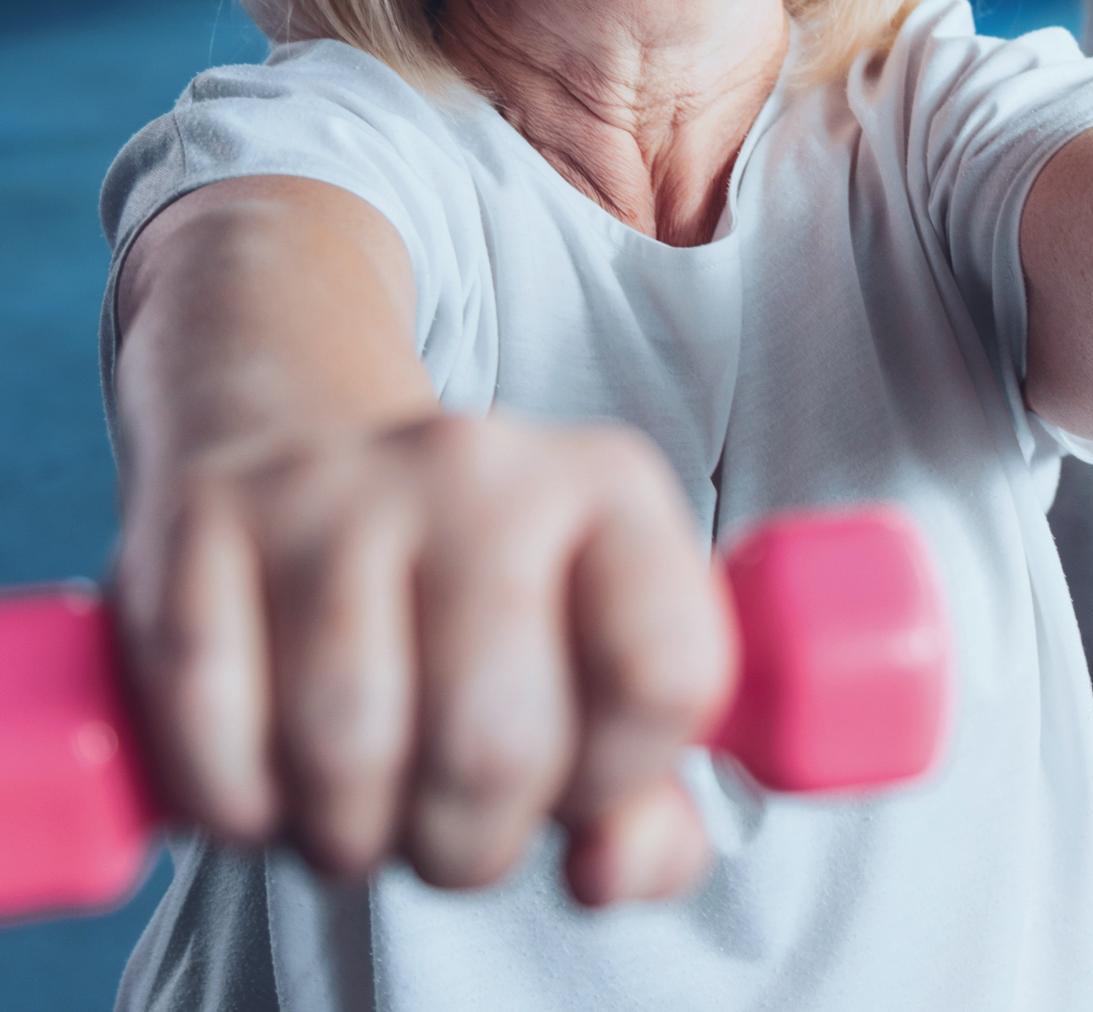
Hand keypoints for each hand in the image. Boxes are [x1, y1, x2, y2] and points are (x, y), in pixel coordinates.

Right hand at [110, 412, 734, 905]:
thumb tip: (607, 868)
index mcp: (610, 487)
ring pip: (349, 754)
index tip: (583, 780)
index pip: (663, 678)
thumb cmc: (477, 604)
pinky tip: (273, 776)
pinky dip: (243, 808)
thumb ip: (646, 807)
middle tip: (451, 818)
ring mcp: (334, 495)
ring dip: (352, 835)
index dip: (620, 779)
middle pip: (494, 747)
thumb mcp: (595, 668)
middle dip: (472, 841)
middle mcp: (482, 471)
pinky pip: (218, 746)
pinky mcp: (202, 532)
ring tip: (364, 798)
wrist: (303, 450)